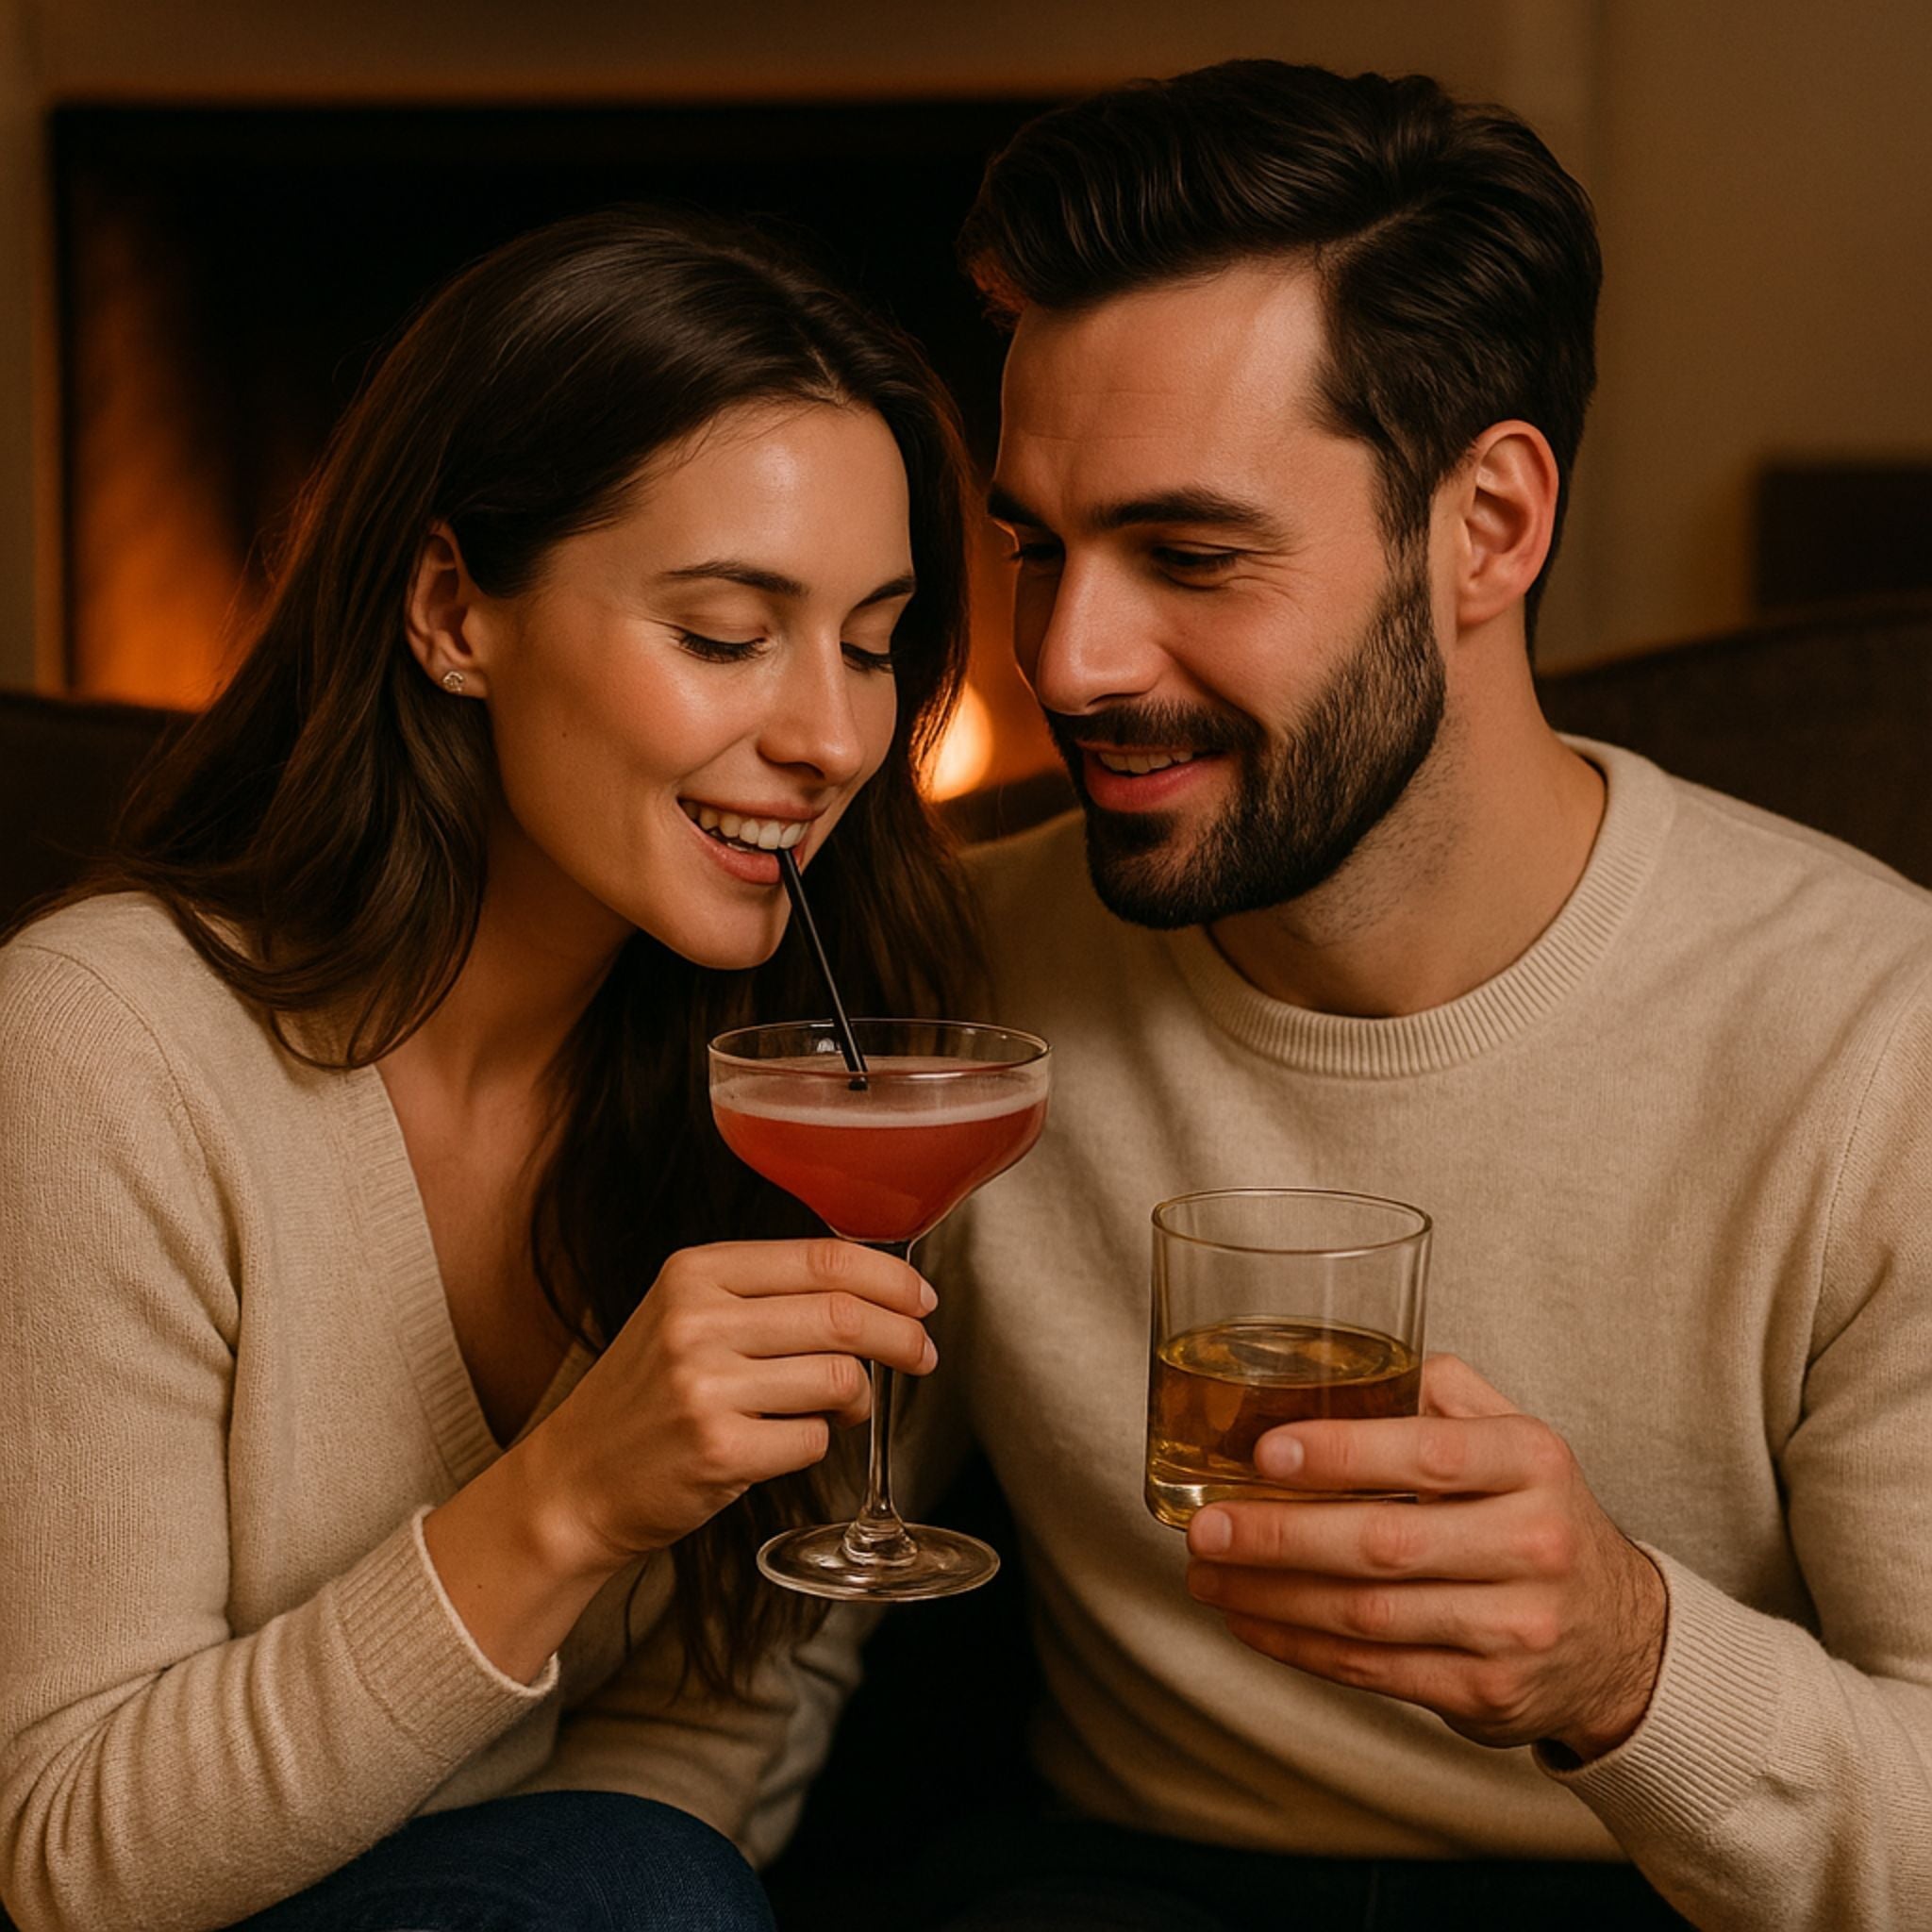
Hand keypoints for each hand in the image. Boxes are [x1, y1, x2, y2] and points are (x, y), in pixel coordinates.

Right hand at [520, 1237, 936, 1576]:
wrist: (575, 1481)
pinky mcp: (718, 1451)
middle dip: (902, 1336)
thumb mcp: (687, 1316)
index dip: (889, 1278)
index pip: (823, 1258)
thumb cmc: (646, 1397)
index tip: (922, 1299)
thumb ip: (767, 1295)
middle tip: (922, 1354)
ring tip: (844, 1408)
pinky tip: (787, 1442)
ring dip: (859, 1398)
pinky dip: (818, 1443)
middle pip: (843, 1315)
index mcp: (695, 1272)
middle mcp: (697, 1320)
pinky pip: (813, 1440)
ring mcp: (705, 1387)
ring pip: (839, 1379)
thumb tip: (876, 1293)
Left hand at [1183, 1354, 1666, 1760]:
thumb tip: (1329, 1365)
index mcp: (1532, 1462)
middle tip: (1205, 1526)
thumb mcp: (1511, 1435)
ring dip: (1272, 1597)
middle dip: (1279, 1536)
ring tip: (1207, 1573)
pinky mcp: (1489, 1693)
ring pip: (1368, 1616)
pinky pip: (1374, 1671)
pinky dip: (1299, 1647)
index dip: (1343, 1453)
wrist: (1618, 1635)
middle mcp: (1534, 1545)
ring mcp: (1515, 1628)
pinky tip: (1250, 1620)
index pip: (1430, 1453)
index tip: (1264, 1451)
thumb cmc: (1532, 1512)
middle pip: (1384, 1545)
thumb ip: (1436, 1390)